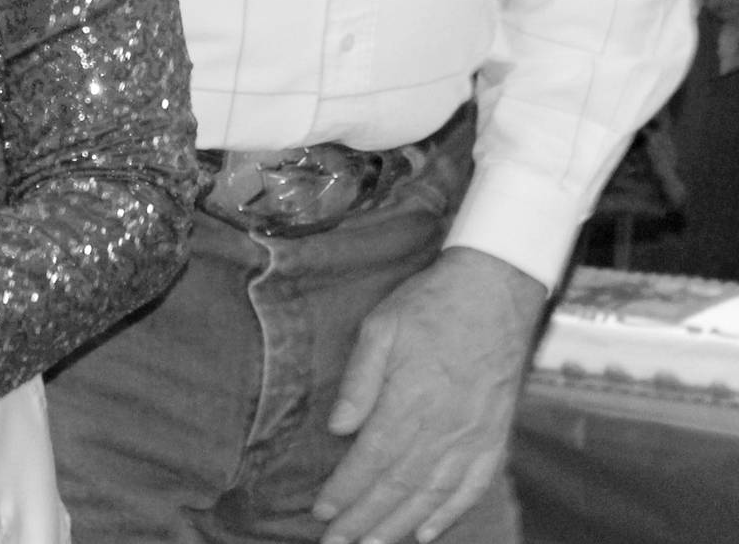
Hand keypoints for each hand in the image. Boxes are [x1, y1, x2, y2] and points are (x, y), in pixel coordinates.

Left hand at [314, 248, 548, 543]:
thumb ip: (360, 380)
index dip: (346, 491)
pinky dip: (448, 515)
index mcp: (411, 401)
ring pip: (432, 496)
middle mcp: (444, 428)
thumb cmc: (429, 306)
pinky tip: (425, 533)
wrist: (493, 294)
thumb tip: (338, 428)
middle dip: (364, 521)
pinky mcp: (493, 438)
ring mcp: (473, 437)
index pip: (371, 460)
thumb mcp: (381, 327)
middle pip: (398, 487)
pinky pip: (471, 487)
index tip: (322, 513)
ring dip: (399, 527)